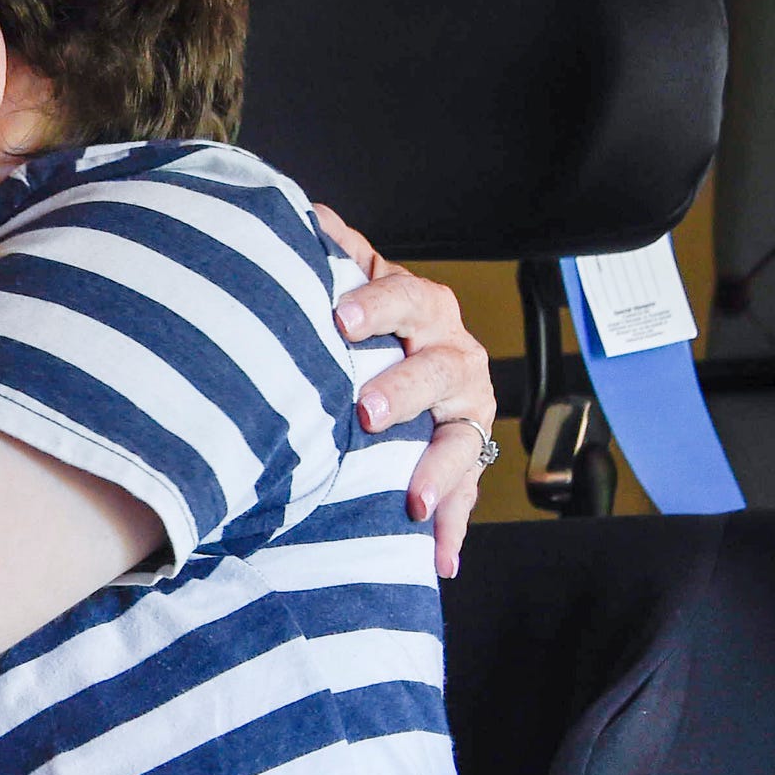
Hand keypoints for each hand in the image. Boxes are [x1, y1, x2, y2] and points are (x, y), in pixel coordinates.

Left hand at [315, 205, 496, 580]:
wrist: (401, 367)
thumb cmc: (366, 325)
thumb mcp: (353, 285)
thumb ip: (335, 252)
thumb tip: (308, 216)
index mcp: (423, 310)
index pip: (407, 297)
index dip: (379, 304)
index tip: (341, 315)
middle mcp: (453, 357)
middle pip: (440, 368)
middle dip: (405, 390)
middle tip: (366, 413)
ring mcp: (465, 412)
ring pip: (463, 436)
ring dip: (440, 470)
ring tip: (413, 500)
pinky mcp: (465, 460)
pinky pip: (466, 497)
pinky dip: (453, 529)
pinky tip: (442, 559)